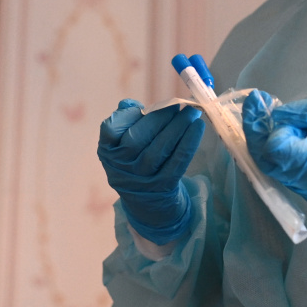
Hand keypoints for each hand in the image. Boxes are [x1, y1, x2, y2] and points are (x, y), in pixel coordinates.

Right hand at [97, 99, 204, 241]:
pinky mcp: (163, 186)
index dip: (126, 116)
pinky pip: (177, 162)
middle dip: (160, 117)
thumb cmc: (135, 162)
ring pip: (159, 149)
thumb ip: (125, 122)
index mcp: (107, 152)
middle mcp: (121, 167)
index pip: (110, 130)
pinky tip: (198, 127)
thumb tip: (129, 104)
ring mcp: (141, 179)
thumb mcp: (122, 146)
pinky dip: (189, 143)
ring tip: (191, 112)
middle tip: (177, 105)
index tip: (141, 107)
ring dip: (178, 127)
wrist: (147, 202)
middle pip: (138, 138)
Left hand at [242, 90, 306, 212]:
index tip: (262, 101)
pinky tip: (288, 136)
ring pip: (277, 171)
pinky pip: (290, 177)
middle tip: (257, 107)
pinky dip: (283, 156)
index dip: (265, 125)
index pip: (278, 150)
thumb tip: (277, 113)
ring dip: (270, 144)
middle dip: (258, 133)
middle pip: (270, 163)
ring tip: (274, 119)